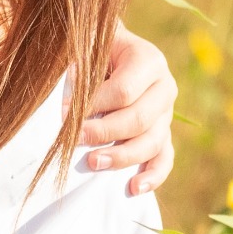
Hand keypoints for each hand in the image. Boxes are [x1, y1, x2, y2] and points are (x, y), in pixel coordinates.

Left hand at [79, 24, 175, 193]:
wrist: (113, 50)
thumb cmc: (96, 47)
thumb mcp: (90, 45)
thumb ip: (83, 68)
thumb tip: (70, 106)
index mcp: (149, 60)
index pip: (123, 91)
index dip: (93, 104)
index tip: (65, 112)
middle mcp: (165, 87)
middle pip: (138, 119)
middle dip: (104, 132)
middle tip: (74, 139)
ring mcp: (167, 114)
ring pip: (152, 142)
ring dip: (122, 157)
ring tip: (93, 162)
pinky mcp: (164, 134)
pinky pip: (164, 158)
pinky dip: (153, 175)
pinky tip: (134, 188)